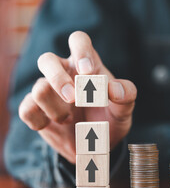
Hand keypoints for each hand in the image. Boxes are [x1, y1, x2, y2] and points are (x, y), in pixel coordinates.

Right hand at [19, 31, 136, 163]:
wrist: (97, 146)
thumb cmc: (110, 119)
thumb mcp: (124, 109)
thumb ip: (126, 95)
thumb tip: (114, 90)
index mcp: (86, 65)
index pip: (78, 41)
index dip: (81, 51)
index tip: (88, 71)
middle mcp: (64, 73)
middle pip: (47, 60)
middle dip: (58, 79)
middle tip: (74, 98)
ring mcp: (47, 91)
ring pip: (39, 88)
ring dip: (56, 109)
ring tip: (70, 119)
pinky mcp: (35, 110)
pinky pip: (26, 109)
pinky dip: (40, 121)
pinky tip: (55, 126)